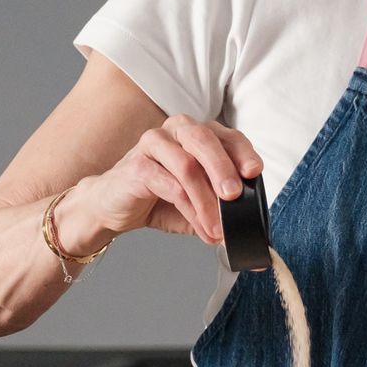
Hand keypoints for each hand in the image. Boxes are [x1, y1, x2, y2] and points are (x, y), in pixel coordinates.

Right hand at [71, 115, 263, 245]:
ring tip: (218, 228)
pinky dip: (190, 209)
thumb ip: (223, 209)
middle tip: (234, 196)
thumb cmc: (158, 199)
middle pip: (206, 141)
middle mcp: (177, 131)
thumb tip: (251, 235)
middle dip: (224, 169)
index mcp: (198, 133)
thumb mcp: (199, 203)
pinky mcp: (137, 165)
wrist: (111, 206)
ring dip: (207, 200)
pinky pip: (170, 186)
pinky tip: (201, 227)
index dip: (243, 153)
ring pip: (187, 165)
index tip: (255, 173)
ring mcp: (154, 144)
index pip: (228, 136)